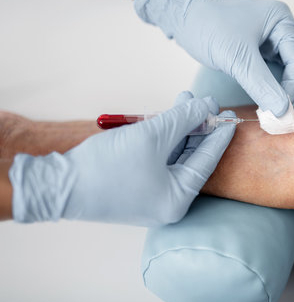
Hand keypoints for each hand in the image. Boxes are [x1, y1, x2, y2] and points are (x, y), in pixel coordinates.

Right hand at [9, 92, 235, 225]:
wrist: (57, 185)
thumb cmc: (106, 166)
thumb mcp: (152, 136)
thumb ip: (183, 119)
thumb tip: (207, 104)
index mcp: (177, 200)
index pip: (207, 161)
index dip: (219, 134)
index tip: (229, 114)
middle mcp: (168, 201)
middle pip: (192, 157)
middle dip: (197, 126)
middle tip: (207, 102)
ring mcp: (152, 195)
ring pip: (175, 155)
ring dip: (180, 128)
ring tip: (184, 100)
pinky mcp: (137, 186)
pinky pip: (159, 159)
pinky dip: (164, 138)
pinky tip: (167, 117)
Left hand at [134, 0, 293, 118]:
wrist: (183, 17)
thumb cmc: (208, 26)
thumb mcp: (237, 57)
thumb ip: (262, 84)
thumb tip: (284, 112)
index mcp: (282, 22)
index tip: (286, 109)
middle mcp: (282, 31)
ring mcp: (272, 43)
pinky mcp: (261, 55)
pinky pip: (280, 76)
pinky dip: (287, 92)